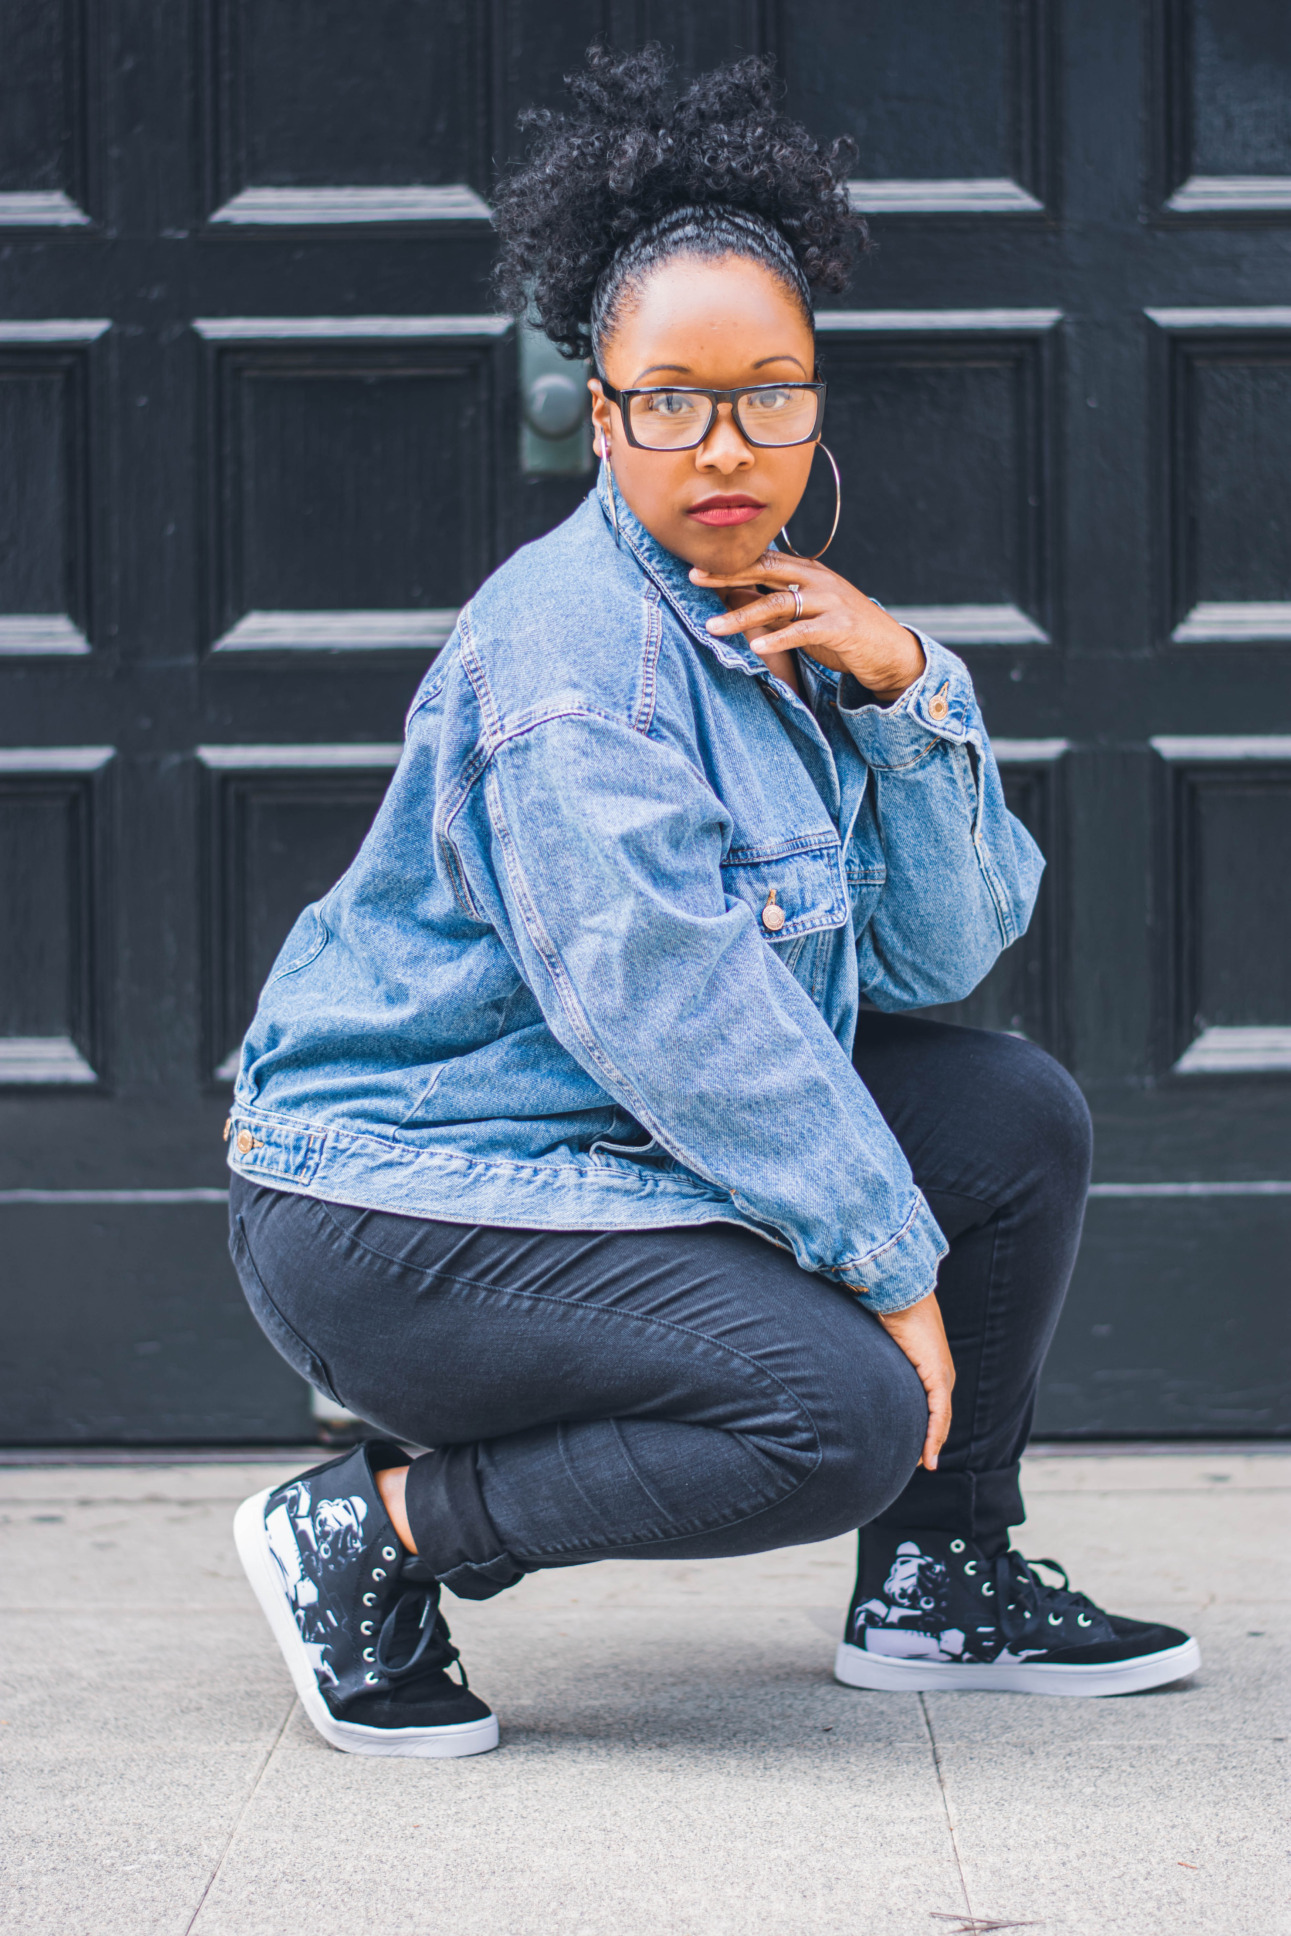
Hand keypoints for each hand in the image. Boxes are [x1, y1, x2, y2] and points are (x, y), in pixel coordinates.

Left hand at [690, 551, 925, 703]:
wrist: (888, 650)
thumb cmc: (841, 632)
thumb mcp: (803, 614)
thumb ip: (773, 604)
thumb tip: (734, 597)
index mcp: (807, 571)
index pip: (762, 560)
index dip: (729, 563)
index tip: (695, 567)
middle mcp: (817, 579)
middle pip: (765, 570)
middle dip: (727, 574)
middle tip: (694, 579)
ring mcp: (830, 600)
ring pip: (778, 602)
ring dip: (742, 614)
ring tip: (713, 628)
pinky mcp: (841, 626)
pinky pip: (803, 631)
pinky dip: (778, 639)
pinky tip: (756, 648)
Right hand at [876, 1290, 953, 1470]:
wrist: (896, 1293)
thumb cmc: (885, 1311)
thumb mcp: (879, 1343)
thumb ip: (874, 1359)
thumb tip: (850, 1364)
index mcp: (929, 1364)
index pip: (932, 1403)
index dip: (927, 1427)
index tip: (917, 1448)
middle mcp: (941, 1372)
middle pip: (940, 1416)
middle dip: (931, 1441)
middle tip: (920, 1463)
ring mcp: (942, 1375)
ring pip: (942, 1420)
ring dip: (932, 1444)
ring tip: (924, 1465)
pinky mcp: (938, 1377)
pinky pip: (939, 1415)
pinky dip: (934, 1438)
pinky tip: (929, 1457)